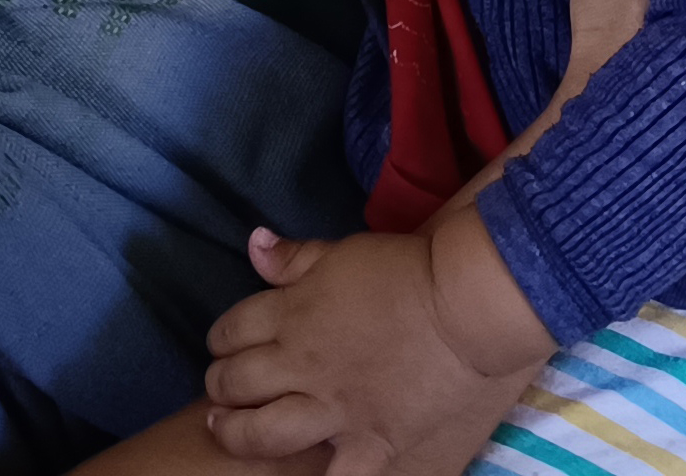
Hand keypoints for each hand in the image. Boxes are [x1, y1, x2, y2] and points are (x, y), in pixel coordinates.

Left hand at [203, 215, 546, 474]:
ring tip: (229, 429)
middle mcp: (301, 366)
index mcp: (293, 314)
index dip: (221, 338)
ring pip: (262, 433)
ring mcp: (333, 409)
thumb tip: (253, 244)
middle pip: (235, 382)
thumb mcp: (343, 251)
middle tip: (224, 387)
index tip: (227, 343)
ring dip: (236, 432)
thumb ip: (294, 256)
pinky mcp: (370, 441)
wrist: (464, 304)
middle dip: (220, 384)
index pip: (232, 329)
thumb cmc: (404, 270)